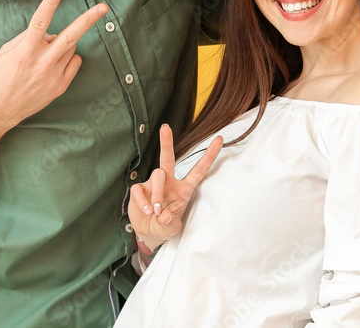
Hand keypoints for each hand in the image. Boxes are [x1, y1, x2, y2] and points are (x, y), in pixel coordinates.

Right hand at [0, 0, 107, 129]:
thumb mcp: (6, 52)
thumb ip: (27, 38)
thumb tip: (48, 31)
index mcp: (25, 51)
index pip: (40, 21)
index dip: (50, 3)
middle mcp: (41, 63)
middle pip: (69, 36)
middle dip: (88, 19)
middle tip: (103, 7)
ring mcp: (53, 76)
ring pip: (70, 47)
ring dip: (63, 43)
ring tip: (46, 52)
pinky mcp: (59, 87)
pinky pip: (74, 62)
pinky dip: (68, 57)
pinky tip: (54, 63)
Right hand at [128, 124, 222, 250]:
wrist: (148, 232)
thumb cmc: (165, 225)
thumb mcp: (171, 228)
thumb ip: (169, 223)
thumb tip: (163, 215)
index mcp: (184, 189)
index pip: (199, 170)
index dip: (209, 155)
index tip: (220, 138)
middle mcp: (169, 182)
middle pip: (168, 159)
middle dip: (166, 143)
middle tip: (165, 127)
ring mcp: (153, 184)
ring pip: (157, 175)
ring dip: (157, 194)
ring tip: (155, 211)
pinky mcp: (140, 189)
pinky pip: (139, 189)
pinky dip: (143, 201)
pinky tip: (146, 211)